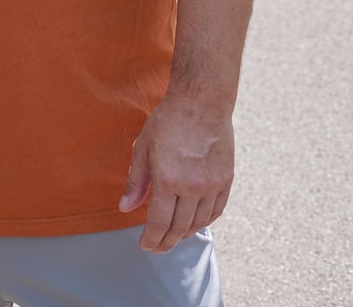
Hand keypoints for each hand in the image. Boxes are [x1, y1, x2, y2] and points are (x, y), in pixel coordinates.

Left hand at [119, 93, 235, 252]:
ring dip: (185, 234)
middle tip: (157, 248)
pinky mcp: (226, 180)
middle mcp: (193, 187)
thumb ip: (135, 182)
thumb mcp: (142, 149)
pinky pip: (216, 211)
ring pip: (199, 222)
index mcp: (168, 179)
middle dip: (166, 241)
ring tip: (173, 238)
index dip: (151, 238)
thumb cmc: (167, 122)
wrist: (201, 103)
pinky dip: (204, 221)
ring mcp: (213, 185)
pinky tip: (194, 223)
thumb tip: (125, 207)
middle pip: (179, 227)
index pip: (159, 221)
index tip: (145, 246)